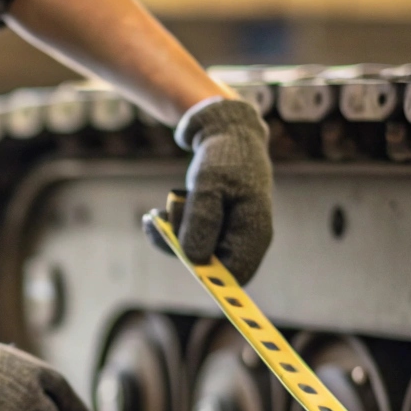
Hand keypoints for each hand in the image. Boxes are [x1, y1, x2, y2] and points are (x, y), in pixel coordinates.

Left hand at [171, 97, 274, 281]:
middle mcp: (242, 239)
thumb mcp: (209, 183)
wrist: (226, 135)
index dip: (210, 276)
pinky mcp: (209, 229)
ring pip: (192, 252)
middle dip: (182, 245)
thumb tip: (193, 258)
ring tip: (167, 207)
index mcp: (255, 232)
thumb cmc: (225, 157)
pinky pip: (184, 241)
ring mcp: (225, 236)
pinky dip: (168, 229)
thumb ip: (202, 218)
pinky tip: (156, 215)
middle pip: (208, 265)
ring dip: (172, 234)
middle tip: (167, 218)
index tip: (181, 256)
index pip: (236, 275)